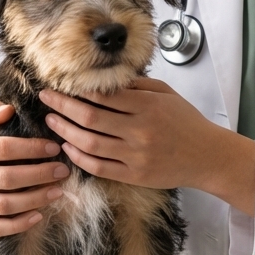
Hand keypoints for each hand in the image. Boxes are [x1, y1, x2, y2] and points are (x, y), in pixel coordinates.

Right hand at [0, 99, 69, 235]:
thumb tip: (9, 110)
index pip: (2, 149)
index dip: (31, 148)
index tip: (55, 147)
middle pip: (6, 179)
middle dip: (39, 175)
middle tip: (63, 170)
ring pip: (4, 205)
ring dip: (35, 200)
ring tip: (58, 191)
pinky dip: (19, 225)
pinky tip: (39, 215)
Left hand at [40, 79, 254, 215]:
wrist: (207, 155)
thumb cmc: (186, 121)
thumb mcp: (167, 94)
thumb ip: (137, 86)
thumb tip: (106, 79)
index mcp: (148, 106)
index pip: (103, 96)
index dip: (77, 90)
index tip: (60, 85)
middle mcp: (140, 130)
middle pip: (90, 118)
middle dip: (63, 106)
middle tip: (47, 98)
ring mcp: (136, 156)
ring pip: (89, 143)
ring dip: (65, 131)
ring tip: (52, 121)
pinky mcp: (134, 175)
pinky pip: (98, 167)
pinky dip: (78, 157)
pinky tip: (68, 146)